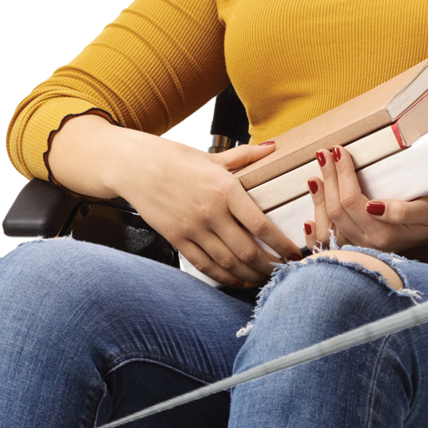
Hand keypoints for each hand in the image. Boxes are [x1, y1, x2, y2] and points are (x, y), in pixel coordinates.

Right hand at [84, 125, 287, 291]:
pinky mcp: (176, 239)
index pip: (261, 225)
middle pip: (247, 250)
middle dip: (270, 266)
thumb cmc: (172, 158)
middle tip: (284, 272)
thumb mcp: (212, 156)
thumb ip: (245, 157)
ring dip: (249, 275)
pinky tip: (236, 280)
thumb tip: (273, 147)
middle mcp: (210, 212)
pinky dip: (223, 277)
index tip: (294, 252)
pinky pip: (204, 265)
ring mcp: (192, 229)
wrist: (133, 165)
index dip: (281, 244)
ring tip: (265, 280)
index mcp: (225, 190)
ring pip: (227, 262)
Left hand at [300, 142, 427, 259]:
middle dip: (329, 178)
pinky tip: (308, 217)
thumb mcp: (427, 208)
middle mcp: (367, 243)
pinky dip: (315, 228)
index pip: (352, 201)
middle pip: (336, 210)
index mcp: (383, 233)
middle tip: (325, 153)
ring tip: (316, 174)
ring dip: (318, 198)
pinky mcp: (355, 245)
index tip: (341, 152)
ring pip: (328, 225)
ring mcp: (359, 246)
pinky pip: (328, 240)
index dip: (343, 175)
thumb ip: (402, 211)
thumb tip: (373, 207)